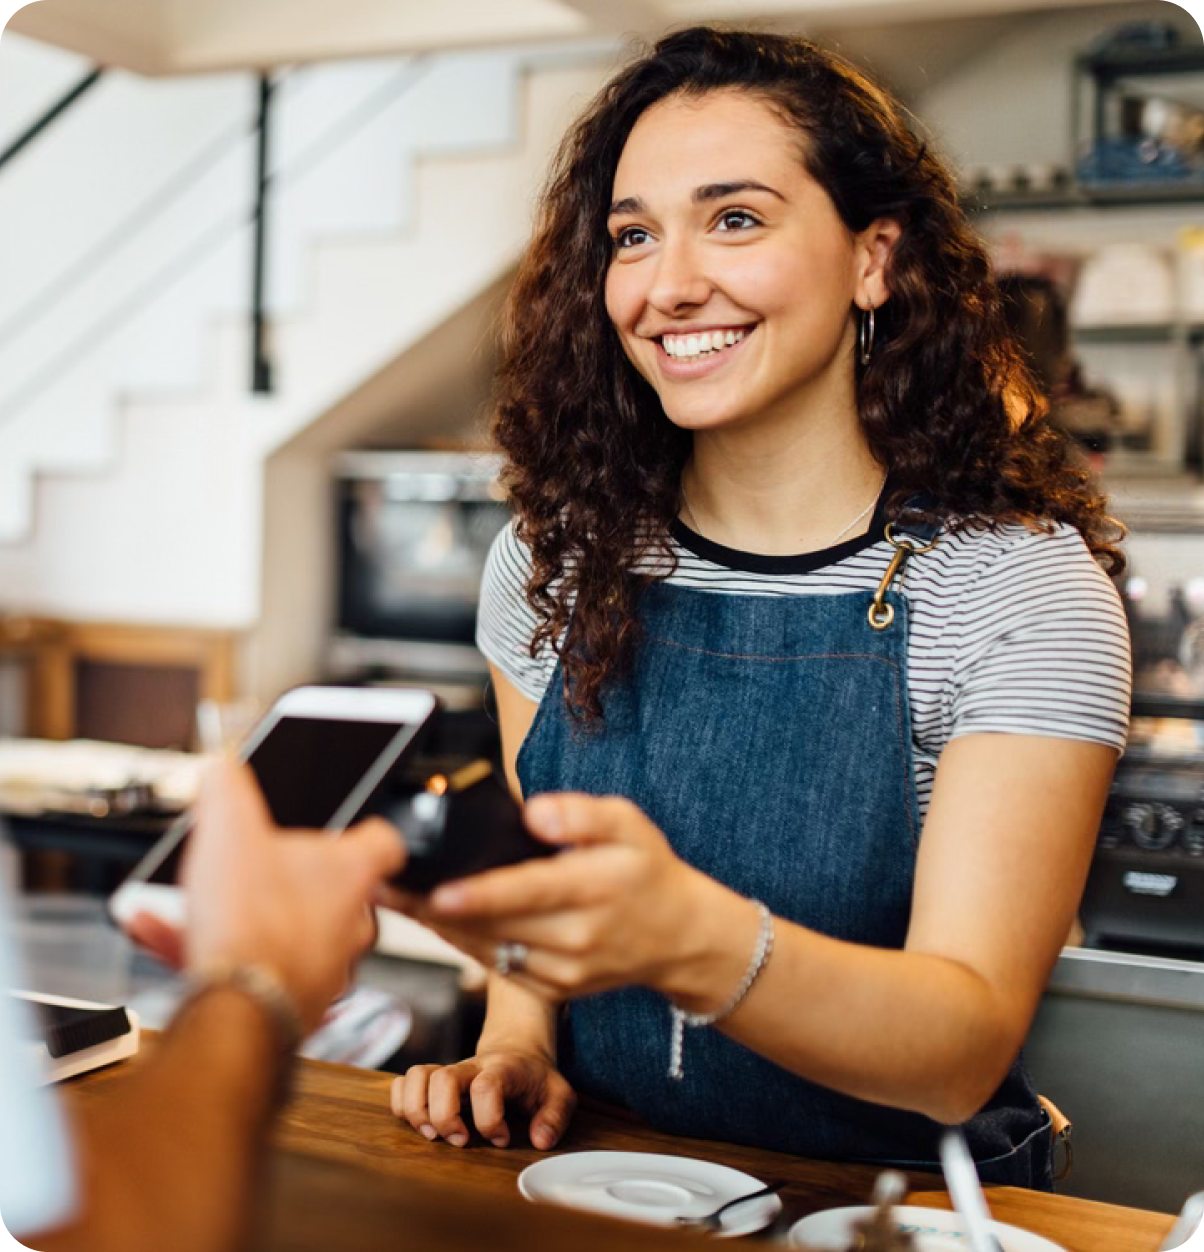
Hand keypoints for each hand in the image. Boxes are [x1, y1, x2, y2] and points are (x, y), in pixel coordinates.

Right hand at [181, 757, 404, 1033]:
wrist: (237, 1009)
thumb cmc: (252, 921)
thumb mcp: (230, 829)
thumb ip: (227, 790)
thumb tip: (221, 768)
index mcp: (351, 873)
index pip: (384, 842)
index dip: (364, 830)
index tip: (346, 827)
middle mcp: (350, 922)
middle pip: (330, 888)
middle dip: (284, 876)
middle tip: (247, 865)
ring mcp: (324, 967)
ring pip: (281, 929)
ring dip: (238, 914)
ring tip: (191, 902)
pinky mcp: (292, 1004)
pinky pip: (251, 966)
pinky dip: (209, 949)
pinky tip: (159, 932)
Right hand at [392, 1045, 575, 1149]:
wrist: (517, 1049)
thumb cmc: (535, 1078)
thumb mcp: (560, 1093)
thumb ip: (555, 1115)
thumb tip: (540, 1140)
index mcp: (503, 1069)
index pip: (486, 1086)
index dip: (490, 1119)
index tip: (502, 1138)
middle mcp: (471, 1067)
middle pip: (443, 1079)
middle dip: (445, 1117)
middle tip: (461, 1140)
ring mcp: (449, 1071)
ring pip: (416, 1076)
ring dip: (417, 1110)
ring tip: (433, 1134)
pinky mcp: (432, 1079)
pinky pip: (403, 1082)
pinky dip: (402, 1104)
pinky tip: (421, 1123)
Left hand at [403, 792, 744, 1007]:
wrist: (681, 938)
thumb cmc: (648, 872)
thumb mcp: (630, 824)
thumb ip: (582, 813)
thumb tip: (534, 814)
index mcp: (594, 890)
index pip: (528, 893)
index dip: (479, 895)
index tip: (436, 890)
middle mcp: (577, 938)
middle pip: (493, 926)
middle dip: (432, 907)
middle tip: (383, 882)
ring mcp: (564, 972)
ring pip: (487, 951)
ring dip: (437, 927)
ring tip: (392, 898)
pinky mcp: (554, 991)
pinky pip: (497, 967)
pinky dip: (463, 944)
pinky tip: (433, 920)